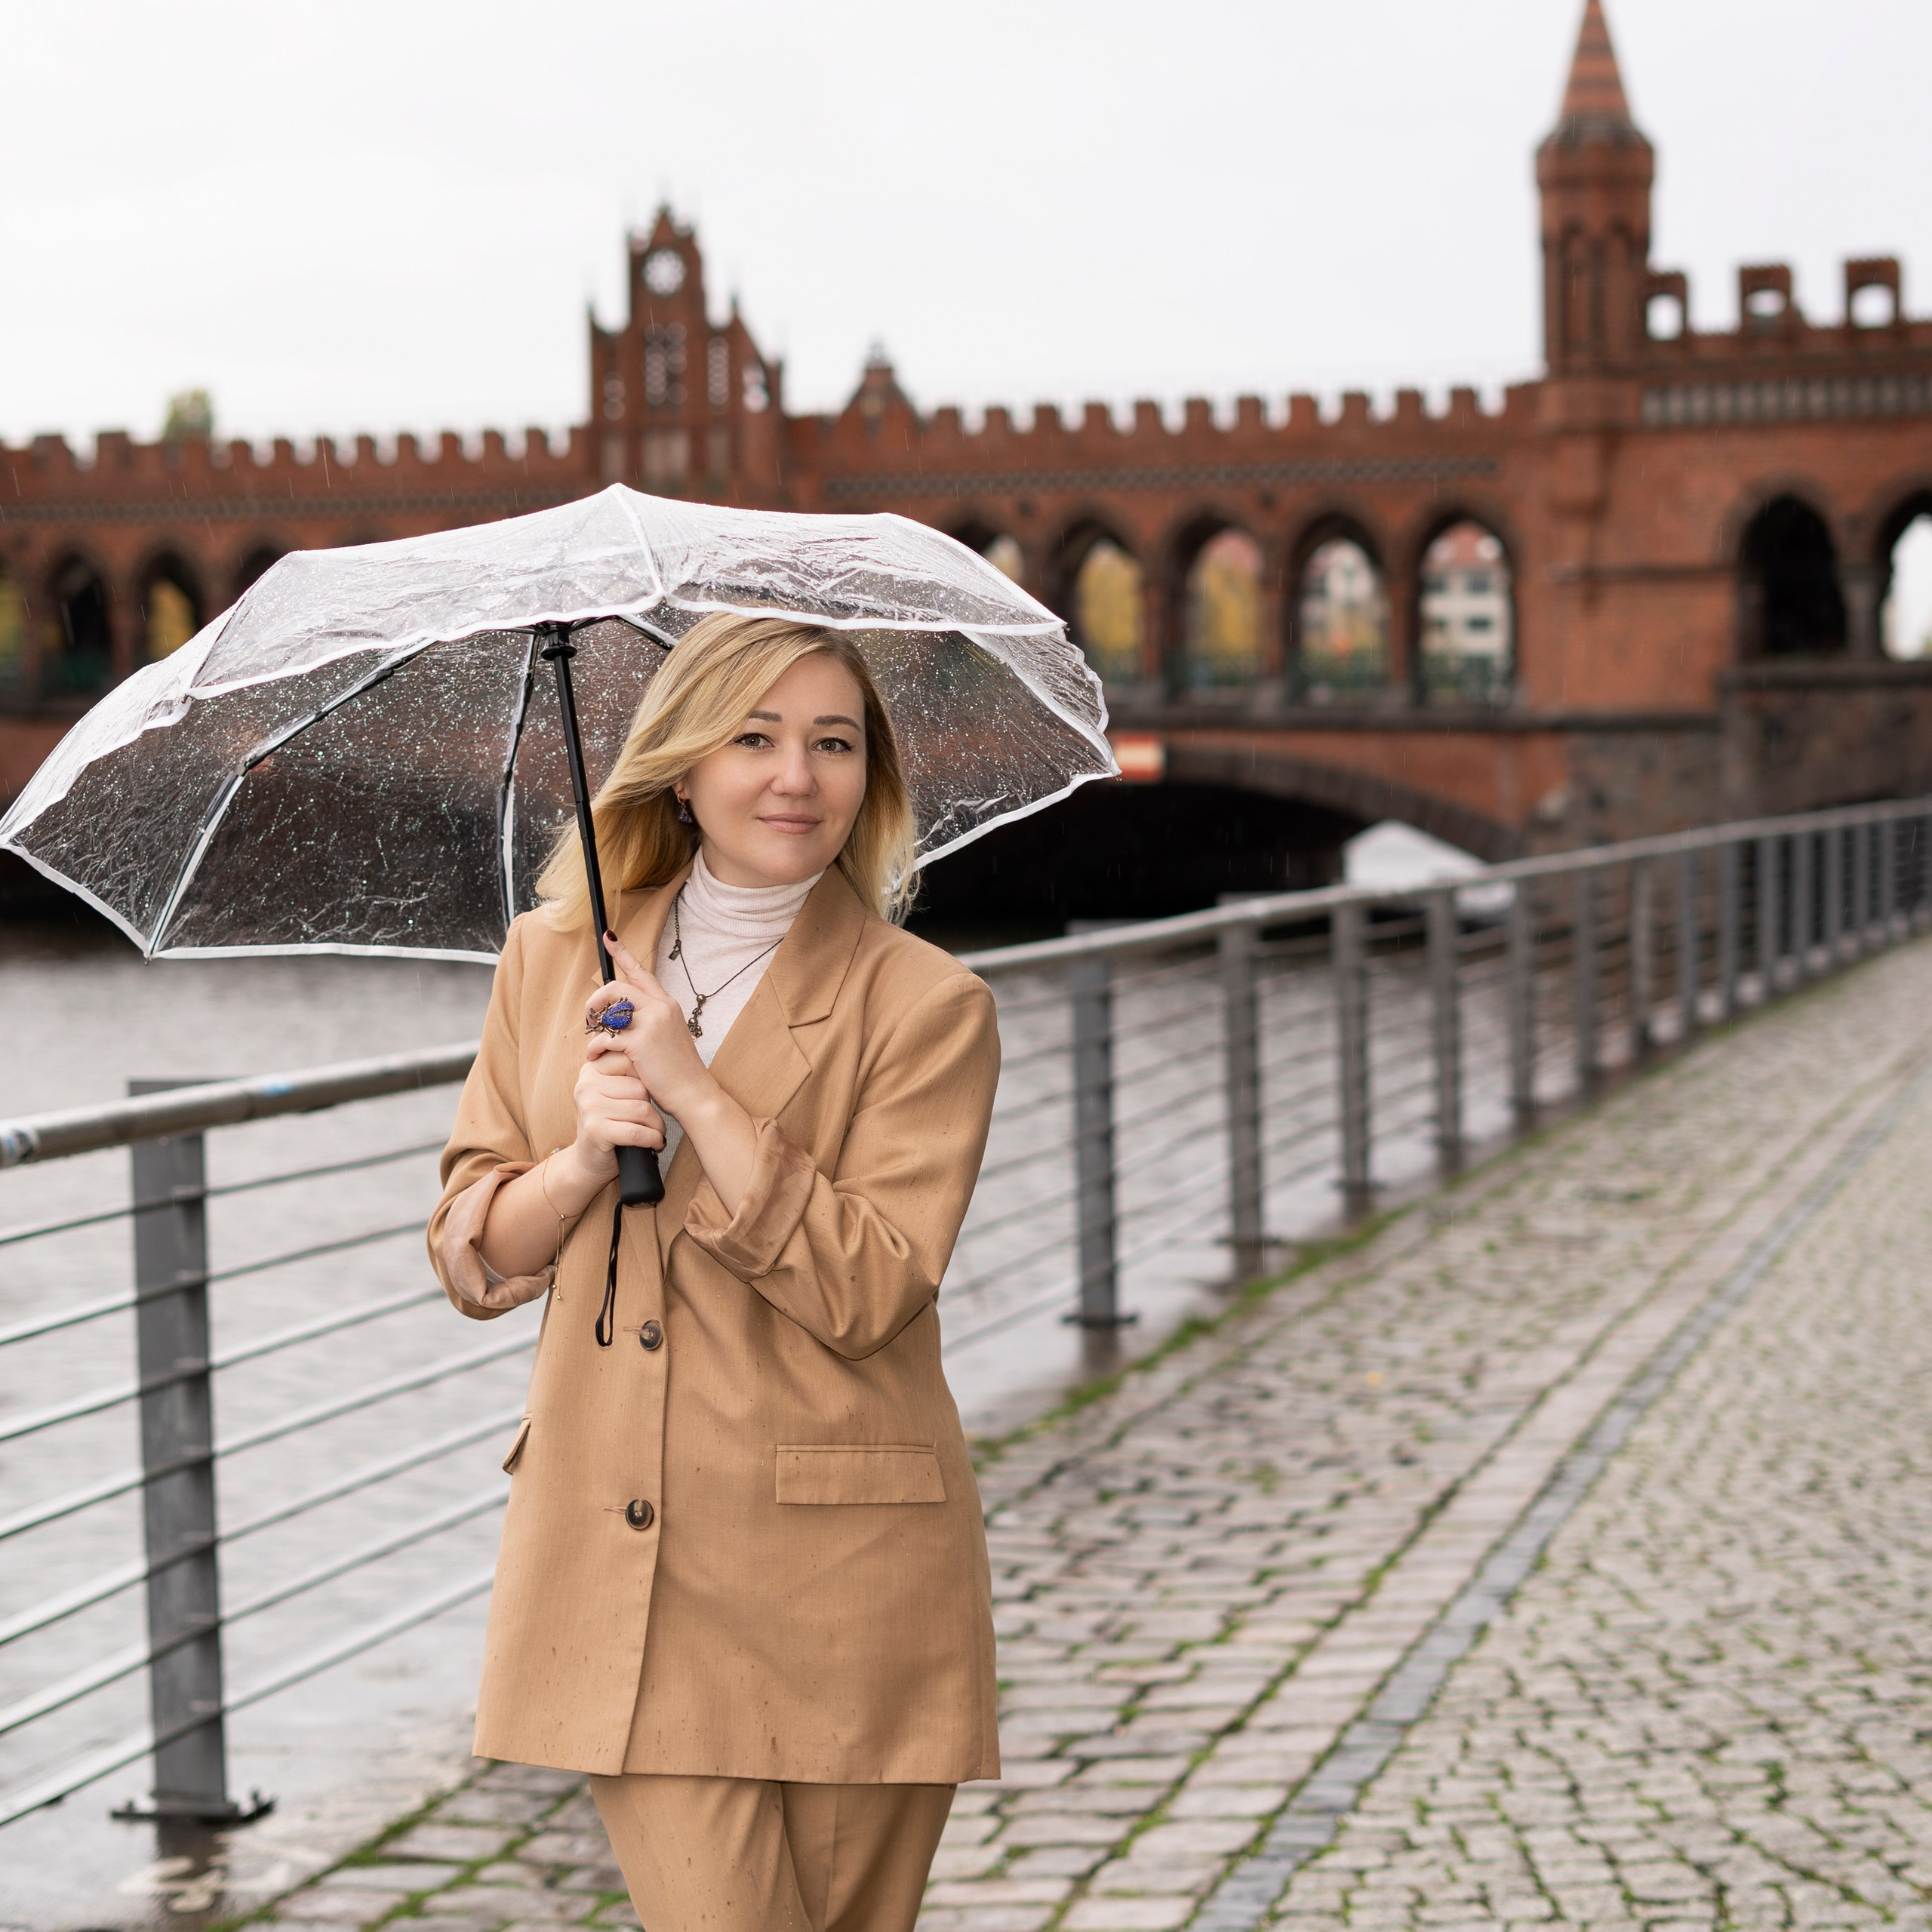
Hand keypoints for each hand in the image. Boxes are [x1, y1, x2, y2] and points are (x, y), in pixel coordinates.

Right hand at [560, 1038, 664, 1190]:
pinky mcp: (596, 1130)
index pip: (631, 1061)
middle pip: (640, 1088)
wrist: (589, 1161)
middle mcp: (586, 1085)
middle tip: (653, 1120)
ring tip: (655, 1132)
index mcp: (592, 1070)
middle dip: (653, 1107)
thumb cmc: (610, 1124)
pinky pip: (636, 1131)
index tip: (648, 1097)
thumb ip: (629, 1073)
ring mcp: (589, 1107)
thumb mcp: (616, 1094)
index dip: (648, 1081)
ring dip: (656, 1126)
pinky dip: (652, 1139)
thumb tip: (658, 1049)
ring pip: (642, 1109)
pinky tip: (654, 1142)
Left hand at [584, 931, 715, 1123]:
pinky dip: (595, 1048)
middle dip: (595, 1001)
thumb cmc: (676, 1070)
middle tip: (590, 1019)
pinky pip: (606, 1037)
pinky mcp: (641, 1042)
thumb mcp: (666, 1037)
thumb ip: (648, 1022)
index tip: (608, 937)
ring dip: (593, 1027)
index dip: (622, 953)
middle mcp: (661, 1007)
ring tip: (593, 1045)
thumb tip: (618, 1018)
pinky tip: (595, 1058)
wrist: (693, 1093)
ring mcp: (652, 1023)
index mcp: (666, 1004)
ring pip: (609, 1010)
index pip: (641, 972)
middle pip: (616, 987)